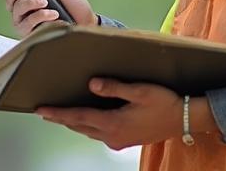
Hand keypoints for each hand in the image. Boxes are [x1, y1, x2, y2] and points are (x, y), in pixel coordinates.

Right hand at [0, 0, 96, 36]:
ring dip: (31, 3)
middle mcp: (25, 6)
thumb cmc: (74, 8)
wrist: (85, 23)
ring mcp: (26, 19)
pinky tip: (51, 15)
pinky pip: (27, 23)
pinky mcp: (30, 32)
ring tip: (45, 2)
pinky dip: (39, 16)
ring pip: (17, 9)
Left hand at [37, 78, 184, 150]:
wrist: (184, 120)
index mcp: (114, 123)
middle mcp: (112, 136)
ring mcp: (118, 140)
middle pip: (79, 127)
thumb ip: (115, 88)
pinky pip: (99, 133)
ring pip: (88, 132)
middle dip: (61, 119)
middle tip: (45, 110)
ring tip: (61, 113)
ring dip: (73, 123)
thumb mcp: (141, 91)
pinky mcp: (124, 140)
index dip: (58, 113)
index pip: (78, 118)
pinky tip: (87, 118)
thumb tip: (92, 85)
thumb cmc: (165, 103)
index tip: (41, 110)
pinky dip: (87, 126)